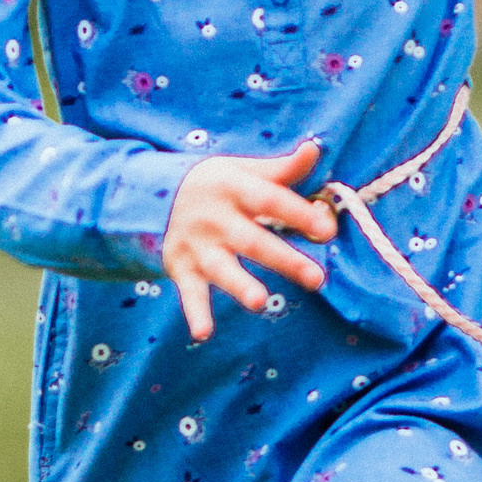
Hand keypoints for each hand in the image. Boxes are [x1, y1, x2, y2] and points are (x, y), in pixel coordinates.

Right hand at [162, 135, 338, 342]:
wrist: (155, 193)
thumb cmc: (218, 184)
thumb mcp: (244, 169)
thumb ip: (282, 168)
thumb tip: (315, 148)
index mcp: (234, 187)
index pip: (270, 200)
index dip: (299, 213)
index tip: (326, 228)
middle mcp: (215, 218)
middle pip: (253, 241)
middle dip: (285, 259)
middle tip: (316, 278)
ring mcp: (197, 245)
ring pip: (222, 268)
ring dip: (240, 286)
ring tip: (260, 302)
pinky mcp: (183, 268)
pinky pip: (190, 293)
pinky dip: (195, 313)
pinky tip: (203, 333)